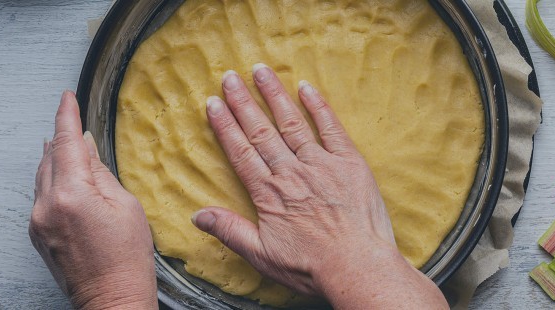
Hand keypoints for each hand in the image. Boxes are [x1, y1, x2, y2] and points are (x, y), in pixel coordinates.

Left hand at [30, 91, 156, 309]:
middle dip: (62, 136)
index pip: (66, 142)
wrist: (111, 298)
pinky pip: (42, 194)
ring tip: (72, 147)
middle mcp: (47, 205)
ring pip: (43, 175)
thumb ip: (101, 173)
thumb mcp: (126, 206)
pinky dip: (54, 179)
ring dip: (56, 157)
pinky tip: (68, 179)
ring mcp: (39, 221)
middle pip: (50, 156)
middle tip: (73, 119)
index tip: (67, 97)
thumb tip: (86, 148)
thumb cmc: (127, 258)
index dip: (66, 115)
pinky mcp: (38, 233)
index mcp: (72, 194)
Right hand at [194, 64, 447, 307]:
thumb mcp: (262, 255)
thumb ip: (230, 231)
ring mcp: (321, 164)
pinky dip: (318, 107)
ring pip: (292, 123)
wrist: (357, 267)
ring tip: (261, 71)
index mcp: (269, 193)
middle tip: (230, 76)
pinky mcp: (349, 163)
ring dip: (275, 96)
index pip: (241, 151)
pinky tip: (307, 88)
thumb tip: (197, 215)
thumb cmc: (312, 266)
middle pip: (261, 131)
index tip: (214, 103)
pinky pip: (331, 129)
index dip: (225, 126)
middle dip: (243, 102)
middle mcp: (292, 172)